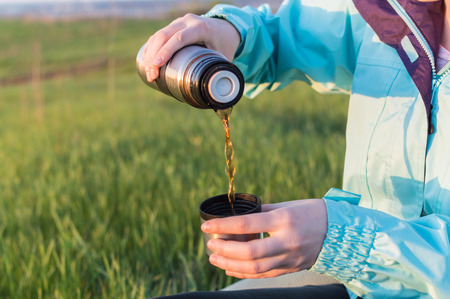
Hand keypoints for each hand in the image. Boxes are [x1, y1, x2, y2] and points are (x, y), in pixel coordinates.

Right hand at [142, 14, 240, 81]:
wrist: (225, 27)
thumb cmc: (225, 44)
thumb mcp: (225, 57)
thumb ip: (220, 73)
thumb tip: (215, 94)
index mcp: (201, 28)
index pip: (180, 38)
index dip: (167, 51)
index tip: (156, 65)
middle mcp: (187, 22)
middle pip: (164, 36)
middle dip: (154, 56)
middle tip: (152, 76)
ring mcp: (178, 23)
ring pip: (158, 36)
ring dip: (150, 55)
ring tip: (150, 74)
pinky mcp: (172, 27)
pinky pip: (157, 36)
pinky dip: (150, 49)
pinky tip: (147, 63)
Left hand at [201, 199, 327, 278]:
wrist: (340, 233)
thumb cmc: (311, 212)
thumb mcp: (287, 206)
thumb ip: (262, 213)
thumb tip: (237, 217)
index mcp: (284, 220)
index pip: (247, 225)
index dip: (222, 226)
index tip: (206, 225)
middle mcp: (286, 241)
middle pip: (249, 252)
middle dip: (225, 250)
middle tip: (210, 244)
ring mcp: (289, 258)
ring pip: (254, 268)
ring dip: (230, 264)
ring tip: (214, 258)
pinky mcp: (291, 269)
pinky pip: (263, 275)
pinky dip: (243, 273)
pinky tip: (230, 268)